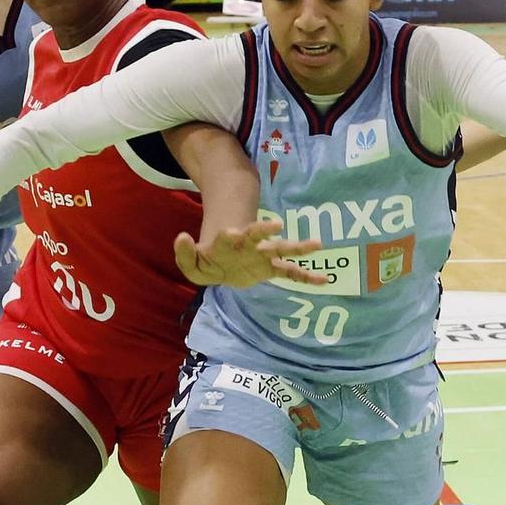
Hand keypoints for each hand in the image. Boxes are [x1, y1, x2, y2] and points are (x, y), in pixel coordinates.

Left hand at [174, 219, 323, 287]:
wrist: (223, 264)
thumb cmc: (209, 261)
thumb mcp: (191, 264)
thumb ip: (184, 253)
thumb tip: (182, 238)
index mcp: (228, 243)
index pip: (230, 236)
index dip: (231, 234)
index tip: (233, 232)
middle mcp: (248, 246)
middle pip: (258, 235)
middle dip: (265, 230)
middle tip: (277, 224)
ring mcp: (262, 256)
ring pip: (281, 249)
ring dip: (297, 248)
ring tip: (318, 244)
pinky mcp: (270, 269)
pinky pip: (290, 273)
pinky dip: (306, 277)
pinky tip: (324, 280)